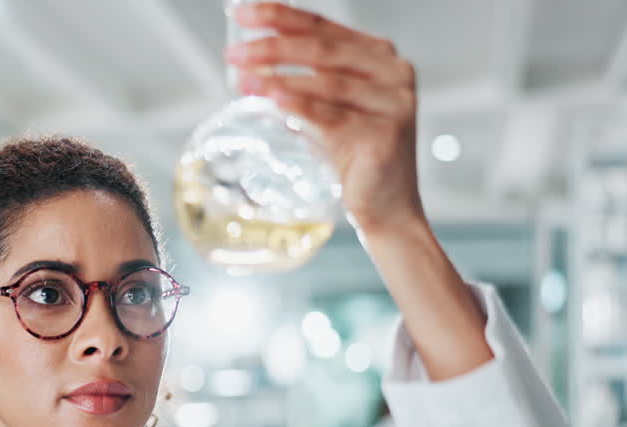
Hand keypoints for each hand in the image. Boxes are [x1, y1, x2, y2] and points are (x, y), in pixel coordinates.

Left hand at [225, 2, 422, 238]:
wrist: (386, 207)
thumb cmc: (352, 155)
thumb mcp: (325, 109)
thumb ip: (299, 84)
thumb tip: (247, 68)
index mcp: (378, 55)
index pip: (322, 26)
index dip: (280, 16)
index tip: (241, 11)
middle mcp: (392, 72)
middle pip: (323, 49)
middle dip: (272, 46)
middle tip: (233, 52)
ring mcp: (393, 102)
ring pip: (326, 82)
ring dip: (277, 78)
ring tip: (241, 80)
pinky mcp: (385, 135)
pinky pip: (331, 116)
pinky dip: (299, 105)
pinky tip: (271, 99)